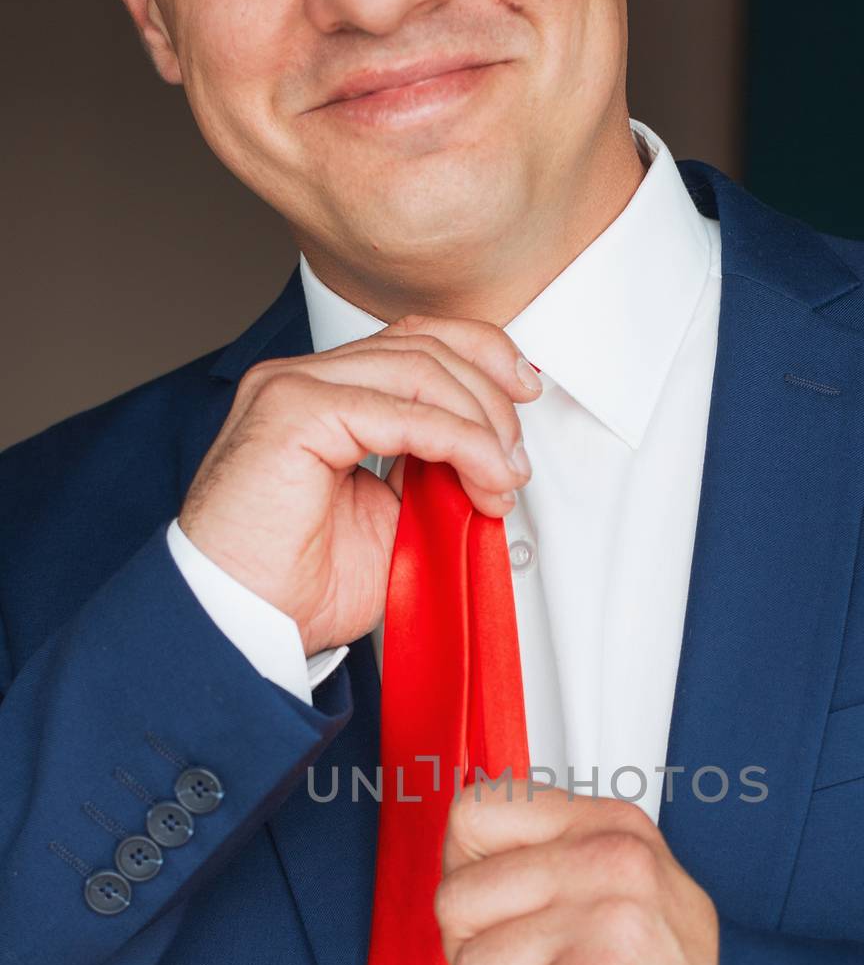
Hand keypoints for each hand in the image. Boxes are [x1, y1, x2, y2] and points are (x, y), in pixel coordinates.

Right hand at [178, 315, 541, 655]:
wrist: (240, 623)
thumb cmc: (295, 586)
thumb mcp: (389, 520)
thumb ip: (429, 476)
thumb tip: (489, 460)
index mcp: (321, 397)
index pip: (411, 341)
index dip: (479, 355)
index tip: (523, 395)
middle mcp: (302, 381)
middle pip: (423, 344)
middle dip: (490, 398)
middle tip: (515, 461)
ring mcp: (292, 388)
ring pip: (419, 368)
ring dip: (480, 424)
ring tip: (500, 478)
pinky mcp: (294, 411)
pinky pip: (402, 410)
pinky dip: (458, 441)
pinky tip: (479, 475)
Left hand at [434, 784, 718, 964]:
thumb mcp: (629, 892)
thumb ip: (555, 863)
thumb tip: (463, 859)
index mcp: (611, 829)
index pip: (478, 812)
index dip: (465, 872)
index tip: (496, 912)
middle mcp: (610, 863)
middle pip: (457, 898)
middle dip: (479, 958)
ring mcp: (604, 925)